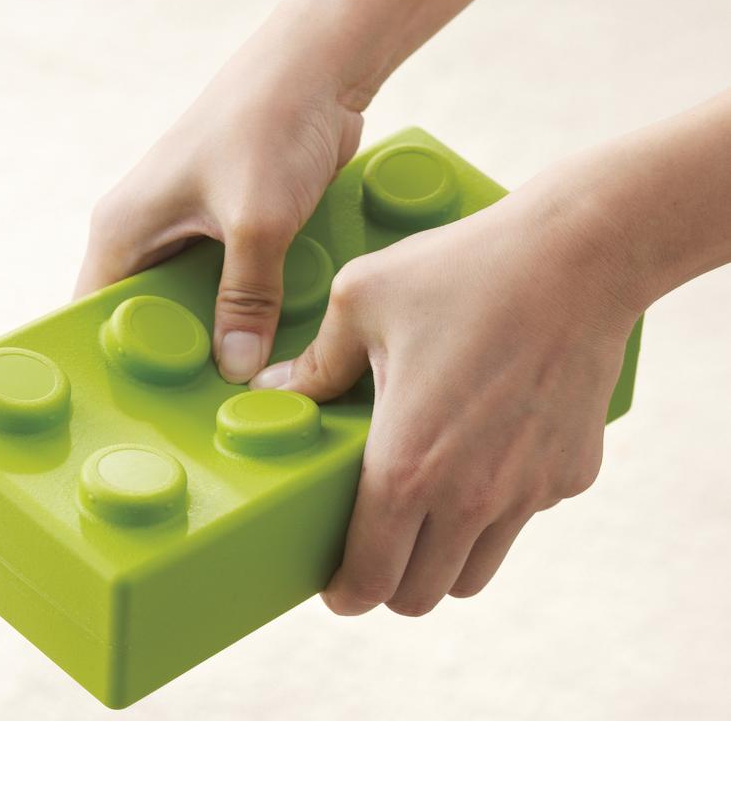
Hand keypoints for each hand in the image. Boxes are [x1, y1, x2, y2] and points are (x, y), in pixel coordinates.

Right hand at [75, 30, 362, 381]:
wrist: (317, 70)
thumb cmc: (268, 126)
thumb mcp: (257, 222)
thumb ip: (245, 299)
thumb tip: (236, 370)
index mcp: (125, 228)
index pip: (95, 313)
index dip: (116, 364)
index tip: (145, 413)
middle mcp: (149, 233)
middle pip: (149, 317)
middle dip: (177, 360)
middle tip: (206, 415)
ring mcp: (190, 232)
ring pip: (194, 305)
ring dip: (218, 339)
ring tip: (242, 392)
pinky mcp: (230, 229)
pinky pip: (231, 287)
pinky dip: (248, 314)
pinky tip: (274, 347)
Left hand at [252, 166, 640, 614]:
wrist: (578, 257)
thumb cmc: (463, 273)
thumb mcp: (362, 303)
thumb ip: (314, 364)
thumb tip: (272, 391)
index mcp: (407, 466)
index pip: (369, 577)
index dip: (344, 593)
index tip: (336, 584)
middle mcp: (471, 497)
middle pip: (421, 596)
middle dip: (388, 584)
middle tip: (373, 544)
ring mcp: (528, 492)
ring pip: (474, 573)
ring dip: (442, 561)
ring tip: (424, 512)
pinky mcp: (568, 474)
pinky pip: (521, 519)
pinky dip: (495, 511)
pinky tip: (482, 455)